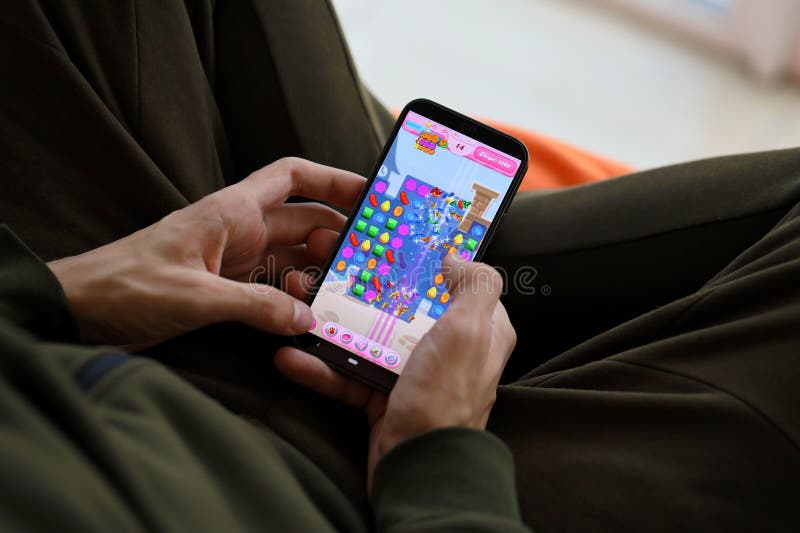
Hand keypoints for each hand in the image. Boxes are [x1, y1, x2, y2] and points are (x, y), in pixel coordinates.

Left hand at [48, 157, 364, 346]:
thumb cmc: (125, 286)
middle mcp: (238, 231)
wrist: (80, 308)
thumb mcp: (195, 295)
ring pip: (291, 260)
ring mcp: (233, 261)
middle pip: (303, 223)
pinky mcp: (225, 289)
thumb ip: (255, 305)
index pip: (292, 178)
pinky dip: (291, 302)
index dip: (333, 180)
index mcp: (231, 212)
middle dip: (336, 238)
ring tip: (340, 297)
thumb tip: (306, 319)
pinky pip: (271, 290)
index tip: (370, 194)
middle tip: (367, 261)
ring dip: (316, 277)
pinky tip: (306, 319)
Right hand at [275, 255, 515, 489]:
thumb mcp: (469, 332)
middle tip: (332, 268)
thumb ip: (475, 287)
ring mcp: (414, 374)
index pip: (458, 284)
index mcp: (479, 331)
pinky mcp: (385, 398)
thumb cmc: (446, 401)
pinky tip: (293, 357)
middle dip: (366, 288)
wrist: (418, 470)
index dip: (430, 263)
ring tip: (303, 306)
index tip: (394, 244)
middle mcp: (448, 350)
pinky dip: (321, 367)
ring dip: (333, 324)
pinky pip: (349, 374)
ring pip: (370, 337)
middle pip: (404, 306)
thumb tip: (461, 257)